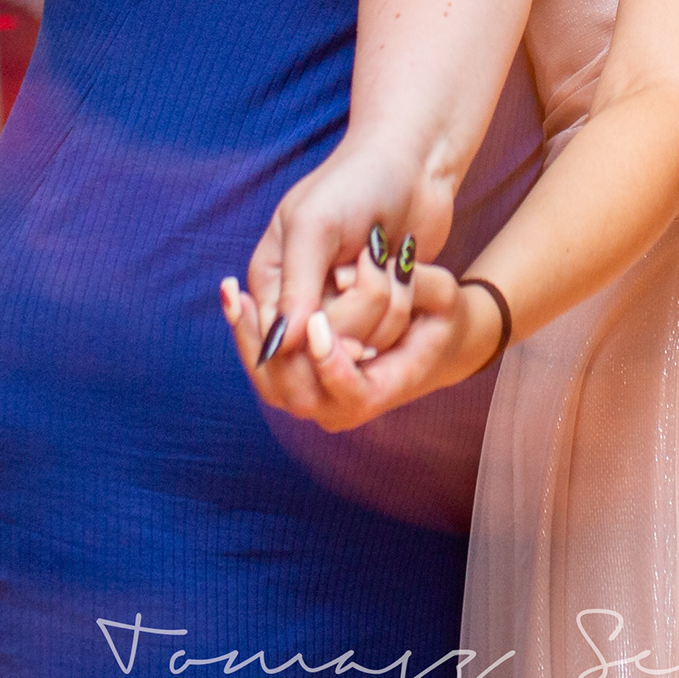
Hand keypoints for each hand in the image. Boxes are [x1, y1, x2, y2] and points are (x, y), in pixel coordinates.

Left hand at [225, 261, 491, 430]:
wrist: (431, 339)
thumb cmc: (441, 316)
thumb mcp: (443, 294)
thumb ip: (416, 283)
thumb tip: (371, 271)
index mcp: (384, 390)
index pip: (350, 393)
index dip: (330, 363)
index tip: (317, 323)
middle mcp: (345, 406)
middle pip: (298, 393)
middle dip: (274, 351)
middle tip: (256, 304)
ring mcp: (319, 399)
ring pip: (272, 383)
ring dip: (251, 340)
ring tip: (235, 296)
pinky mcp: (301, 381)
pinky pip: (268, 367)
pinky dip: (250, 334)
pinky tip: (235, 297)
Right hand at [232, 136, 443, 399]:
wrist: (415, 166)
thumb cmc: (357, 182)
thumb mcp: (316, 225)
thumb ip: (296, 287)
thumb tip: (279, 348)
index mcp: (269, 281)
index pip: (276, 346)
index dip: (315, 332)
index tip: (345, 280)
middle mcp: (301, 304)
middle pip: (323, 351)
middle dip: (359, 308)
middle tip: (371, 257)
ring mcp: (341, 311)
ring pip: (361, 347)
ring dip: (386, 301)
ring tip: (386, 255)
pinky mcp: (377, 315)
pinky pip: (388, 340)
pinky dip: (402, 305)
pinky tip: (402, 269)